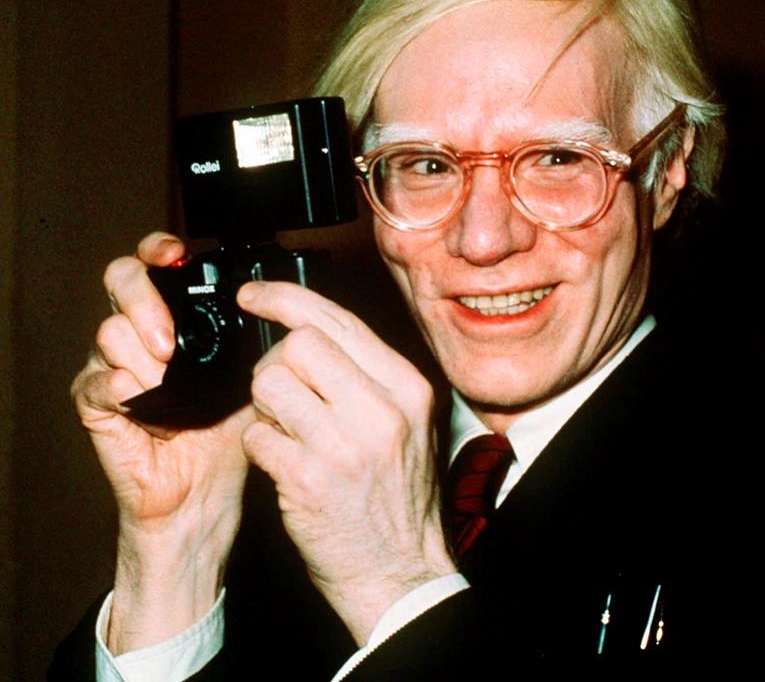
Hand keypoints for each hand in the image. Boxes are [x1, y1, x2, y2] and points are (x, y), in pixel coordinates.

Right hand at [71, 232, 249, 652]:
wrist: (205, 491)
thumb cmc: (229, 431)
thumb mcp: (252, 374)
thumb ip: (255, 338)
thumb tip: (281, 305)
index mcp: (177, 320)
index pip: (154, 264)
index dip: (158, 249)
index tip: (175, 254)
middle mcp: (142, 334)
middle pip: (120, 281)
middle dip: (144, 300)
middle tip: (170, 341)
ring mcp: (115, 366)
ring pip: (109, 331)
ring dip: (143, 355)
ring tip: (170, 383)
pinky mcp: (99, 406)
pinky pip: (96, 383)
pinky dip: (120, 387)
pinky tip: (143, 399)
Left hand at [238, 281, 455, 644]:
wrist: (401, 572)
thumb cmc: (397, 497)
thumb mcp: (406, 424)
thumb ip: (368, 376)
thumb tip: (306, 331)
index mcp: (407, 387)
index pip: (336, 318)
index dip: (284, 298)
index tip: (252, 296)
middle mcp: (382, 409)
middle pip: (297, 343)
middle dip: (273, 362)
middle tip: (279, 392)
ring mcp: (346, 444)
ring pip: (268, 383)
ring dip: (262, 406)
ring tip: (285, 431)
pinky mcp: (310, 480)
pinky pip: (256, 436)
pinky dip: (259, 447)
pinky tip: (282, 464)